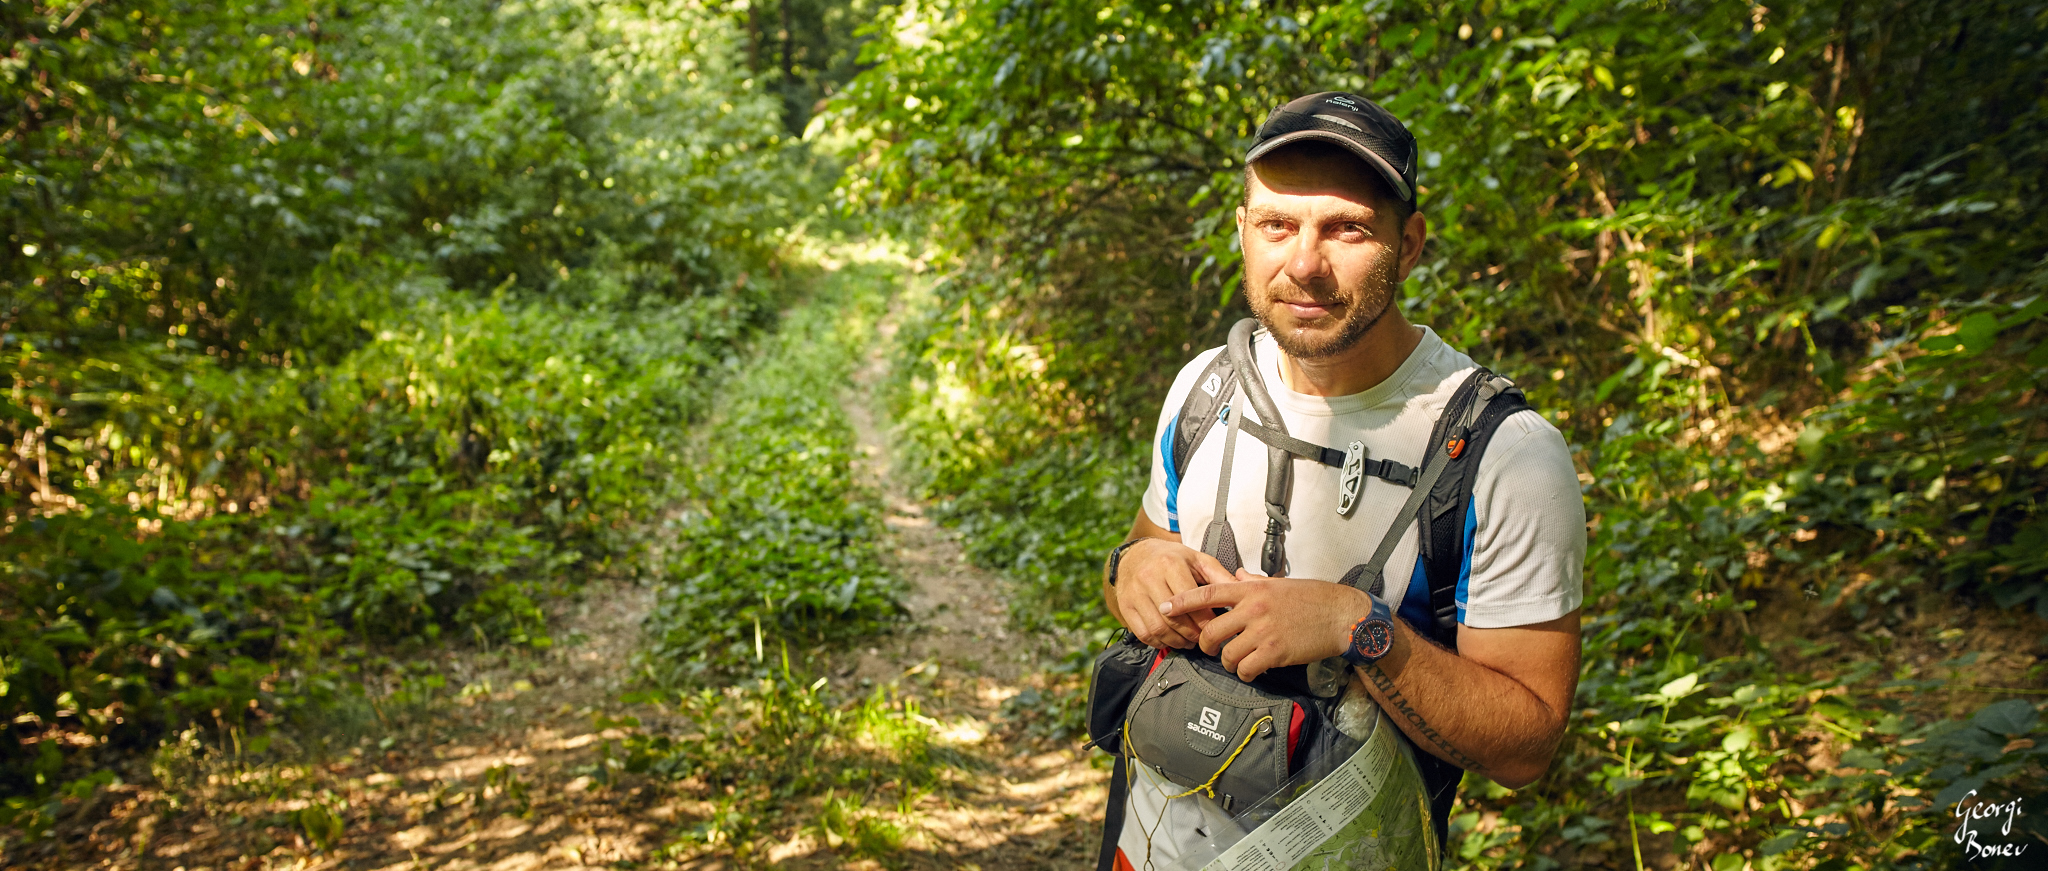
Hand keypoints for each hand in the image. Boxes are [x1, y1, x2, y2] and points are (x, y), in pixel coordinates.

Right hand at [1112, 539, 1231, 648]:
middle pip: (1174, 618)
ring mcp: (1134, 593)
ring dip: (1177, 641)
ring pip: (1158, 628)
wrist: (1134, 556)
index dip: (1205, 620)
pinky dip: (1159, 642)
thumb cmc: (1171, 559)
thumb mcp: (1197, 560)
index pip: (1191, 600)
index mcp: (1170, 564)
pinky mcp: (1125, 607)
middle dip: (1192, 634)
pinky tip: (1171, 640)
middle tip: (1204, 641)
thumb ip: (1219, 576)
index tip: (1216, 629)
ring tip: (1189, 642)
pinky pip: (1143, 634)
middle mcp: (1149, 577)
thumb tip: (1244, 591)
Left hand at [1160, 568, 1378, 680]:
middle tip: (1210, 650)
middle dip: (1205, 645)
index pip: (1208, 593)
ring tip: (1237, 661)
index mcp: (1251, 589)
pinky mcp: (1275, 652)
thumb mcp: (1278, 583)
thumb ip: (1252, 582)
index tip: (1164, 607)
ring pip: (1227, 654)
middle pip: (1211, 631)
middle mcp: (1253, 608)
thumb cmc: (1311, 598)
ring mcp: (1263, 631)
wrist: (1340, 615)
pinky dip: (1245, 673)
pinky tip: (1252, 669)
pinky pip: (1246, 669)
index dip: (1182, 601)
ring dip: (1228, 662)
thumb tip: (1237, 575)